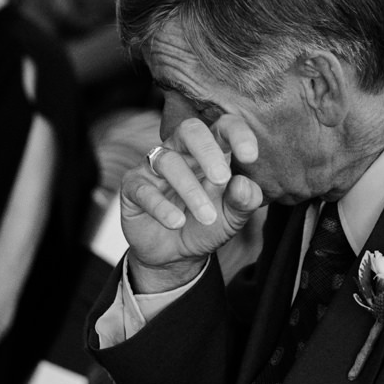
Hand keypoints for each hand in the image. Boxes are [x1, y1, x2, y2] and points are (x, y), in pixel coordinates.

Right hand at [120, 115, 263, 292]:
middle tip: (222, 179)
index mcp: (211, 151)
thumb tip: (245, 184)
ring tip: (207, 217)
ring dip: (190, 190)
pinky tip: (177, 222)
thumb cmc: (207, 225)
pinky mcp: (133, 187)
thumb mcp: (233, 218)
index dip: (238, 134)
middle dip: (207, 151)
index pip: (223, 127)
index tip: (250, 157)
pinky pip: (143, 189)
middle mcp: (181, 151)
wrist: (175, 255)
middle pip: (190, 130)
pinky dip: (161, 206)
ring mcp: (155, 167)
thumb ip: (244, 201)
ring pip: (169, 161)